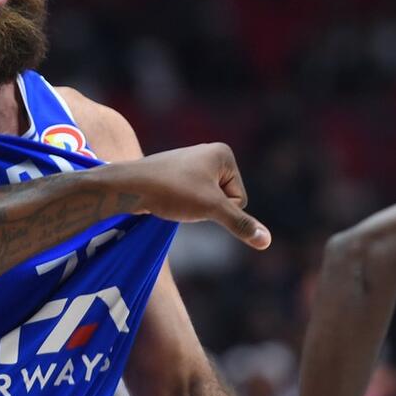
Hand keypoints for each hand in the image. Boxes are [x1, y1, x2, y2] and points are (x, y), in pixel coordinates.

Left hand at [107, 143, 271, 248]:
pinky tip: (166, 197)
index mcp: (224, 154)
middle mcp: (210, 153)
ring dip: (192, 207)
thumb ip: (240, 224)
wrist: (129, 186)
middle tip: (182, 197)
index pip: (240, 199)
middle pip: (226, 200)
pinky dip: (181, 204)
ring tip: (173, 197)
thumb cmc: (171, 191)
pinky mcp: (178, 174)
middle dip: (206, 207)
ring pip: (207, 202)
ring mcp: (193, 164)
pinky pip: (191, 198)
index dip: (219, 208)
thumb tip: (266, 241)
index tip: (195, 195)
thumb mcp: (211, 208)